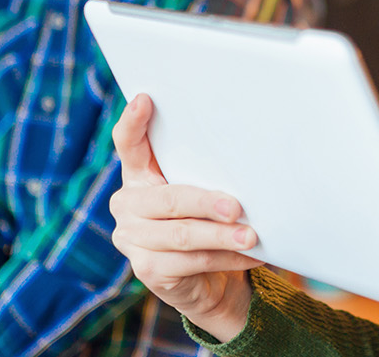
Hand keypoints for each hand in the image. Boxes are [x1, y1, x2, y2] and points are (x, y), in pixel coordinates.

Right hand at [109, 95, 263, 341]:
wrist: (208, 280)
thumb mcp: (203, 190)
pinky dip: (224, 258)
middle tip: (237, 208)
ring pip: (182, 235)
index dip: (133, 123)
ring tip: (251, 236)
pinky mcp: (145, 269)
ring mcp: (131, 238)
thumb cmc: (207, 221)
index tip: (145, 99)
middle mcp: (127, 203)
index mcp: (138, 174)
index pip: (128, 144)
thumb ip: (205, 172)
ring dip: (221, 236)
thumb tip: (245, 150)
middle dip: (206, 203)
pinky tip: (247, 254)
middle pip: (168, 199)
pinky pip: (190, 262)